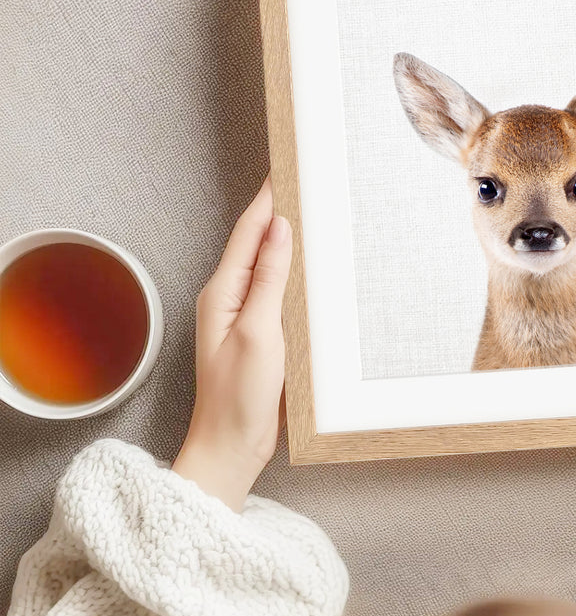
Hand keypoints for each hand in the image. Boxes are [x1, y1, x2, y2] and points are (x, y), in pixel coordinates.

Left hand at [172, 178, 292, 509]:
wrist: (232, 448)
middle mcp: (229, 298)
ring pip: (268, 263)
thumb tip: (279, 228)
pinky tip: (311, 264)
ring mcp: (244, 315)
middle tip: (306, 179)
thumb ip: (269, 278)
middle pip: (257, 241)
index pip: (249, 231)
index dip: (268, 197)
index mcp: (222, 292)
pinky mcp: (260, 332)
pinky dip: (293, 269)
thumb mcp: (259, 332)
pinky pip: (277, 289)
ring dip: (287, 237)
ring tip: (312, 209)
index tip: (287, 167)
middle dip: (279, 209)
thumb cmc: (239, 397)